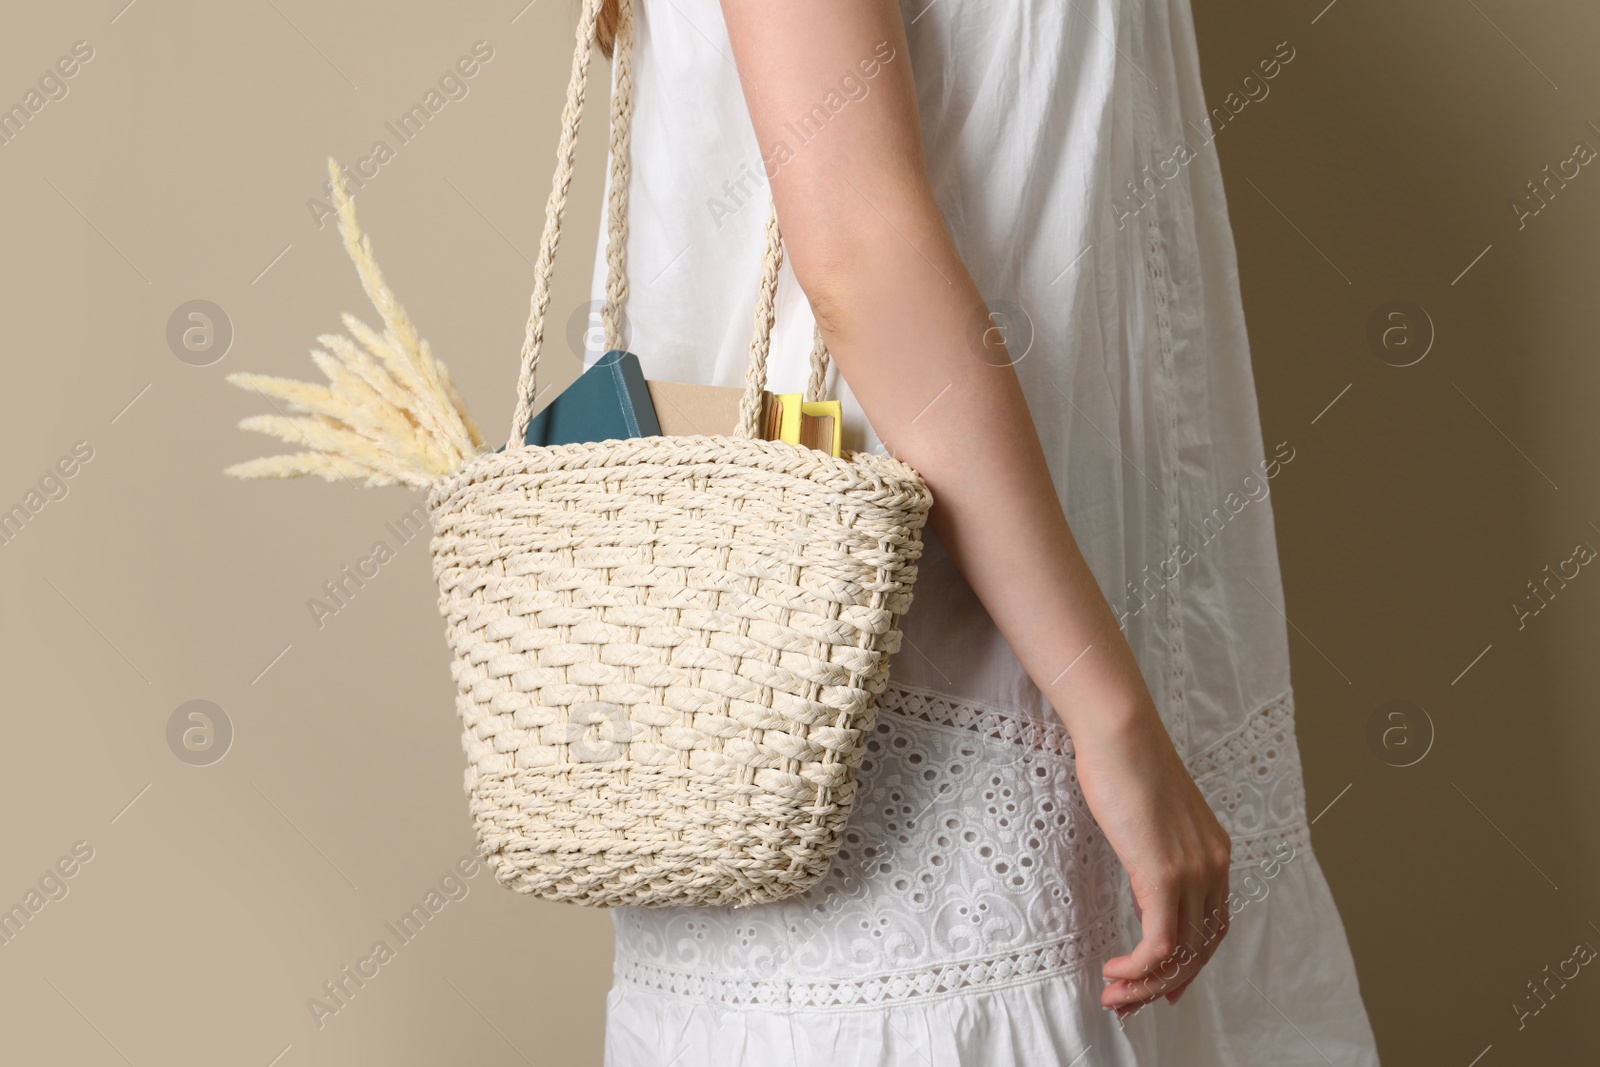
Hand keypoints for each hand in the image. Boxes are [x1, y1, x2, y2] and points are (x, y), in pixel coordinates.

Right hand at [1072, 700, 1231, 1017]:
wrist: (1121, 732)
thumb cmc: (1125, 761)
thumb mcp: (1150, 814)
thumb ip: (1155, 845)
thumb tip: (1142, 866)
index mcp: (1214, 851)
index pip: (1212, 924)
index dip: (1188, 961)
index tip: (1160, 983)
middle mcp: (1213, 866)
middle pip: (1200, 947)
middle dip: (1165, 983)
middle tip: (1131, 1002)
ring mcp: (1192, 872)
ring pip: (1180, 953)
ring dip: (1145, 984)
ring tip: (1115, 995)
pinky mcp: (1164, 875)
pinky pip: (1159, 943)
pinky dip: (1139, 968)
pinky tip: (1114, 972)